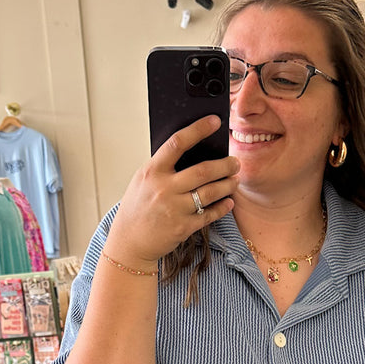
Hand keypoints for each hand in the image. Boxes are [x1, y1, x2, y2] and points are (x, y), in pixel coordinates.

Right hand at [104, 115, 238, 267]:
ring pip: (210, 193)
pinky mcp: (182, 228)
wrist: (129, 242)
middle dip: (225, 165)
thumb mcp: (143, 181)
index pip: (178, 143)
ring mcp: (174, 209)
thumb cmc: (138, 208)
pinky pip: (209, 215)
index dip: (198, 129)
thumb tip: (194, 152)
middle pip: (203, 171)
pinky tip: (229, 202)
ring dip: (227, 185)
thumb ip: (164, 167)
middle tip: (235, 162)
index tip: (215, 121)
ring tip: (235, 180)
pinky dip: (222, 207)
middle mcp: (163, 189)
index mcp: (152, 172)